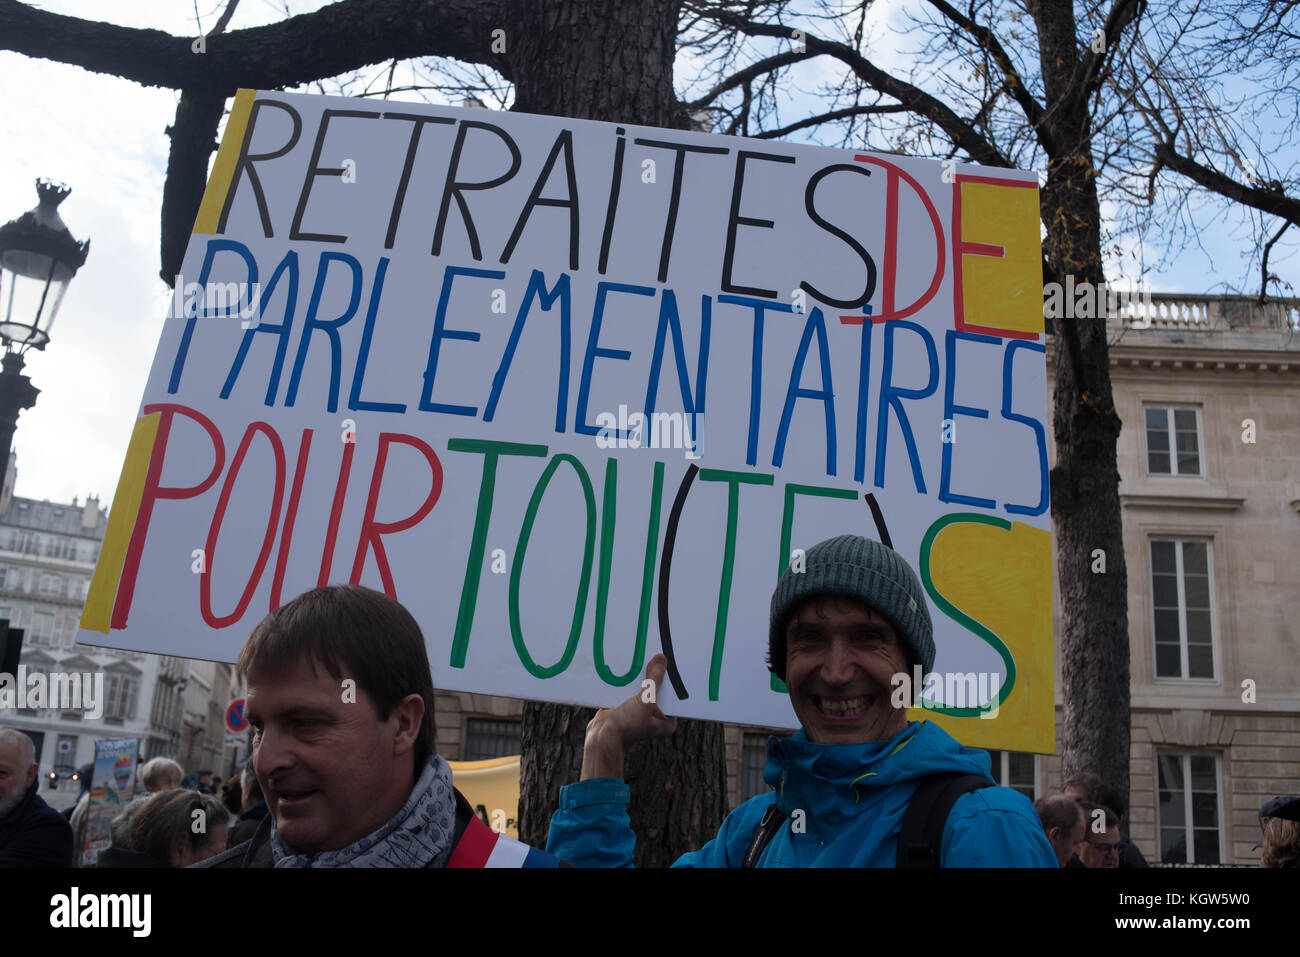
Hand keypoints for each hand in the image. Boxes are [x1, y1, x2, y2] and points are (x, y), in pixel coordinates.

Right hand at [580, 654, 677, 779]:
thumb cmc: (627, 726)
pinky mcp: (626, 706)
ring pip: (644, 688)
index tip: (675, 661)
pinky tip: (629, 666)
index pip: (675, 697)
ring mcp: (640, 711)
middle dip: (657, 675)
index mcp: (667, 721)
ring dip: (641, 677)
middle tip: (658, 655)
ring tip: (644, 657)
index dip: (675, 680)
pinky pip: (631, 690)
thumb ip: (654, 681)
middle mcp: (655, 716)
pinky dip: (629, 681)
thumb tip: (661, 660)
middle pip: (659, 690)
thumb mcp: (645, 701)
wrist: (601, 738)